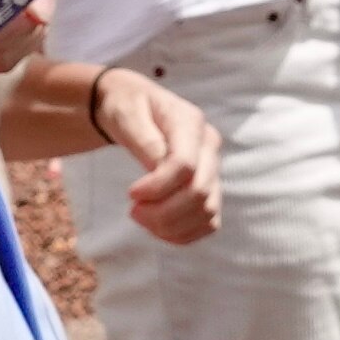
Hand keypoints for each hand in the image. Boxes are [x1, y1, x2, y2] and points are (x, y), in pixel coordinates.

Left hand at [90, 69, 224, 245]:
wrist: (134, 106)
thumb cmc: (127, 107)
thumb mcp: (127, 114)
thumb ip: (146, 140)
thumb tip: (158, 168)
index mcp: (190, 122)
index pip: (185, 166)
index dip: (158, 188)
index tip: (131, 194)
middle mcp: (209, 146)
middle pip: (199, 192)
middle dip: (163, 212)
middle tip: (133, 210)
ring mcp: (213, 168)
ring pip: (207, 211)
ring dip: (172, 225)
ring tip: (142, 217)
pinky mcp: (209, 188)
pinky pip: (208, 222)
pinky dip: (184, 233)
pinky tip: (158, 229)